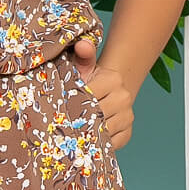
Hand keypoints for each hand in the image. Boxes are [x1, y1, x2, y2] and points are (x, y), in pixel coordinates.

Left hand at [70, 34, 134, 149]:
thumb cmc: (90, 79)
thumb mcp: (84, 67)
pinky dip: (97, 144)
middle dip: (77, 120)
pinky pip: (109, 144)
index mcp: (113, 79)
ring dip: (86, 134)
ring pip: (102, 131)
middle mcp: (124, 97)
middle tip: (61, 124)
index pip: (88, 96)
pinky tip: (85, 141)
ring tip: (72, 134)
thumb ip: (83, 55)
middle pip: (94, 115)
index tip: (60, 106)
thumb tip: (82, 45)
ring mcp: (128, 117)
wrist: (108, 92)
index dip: (72, 102)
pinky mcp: (127, 134)